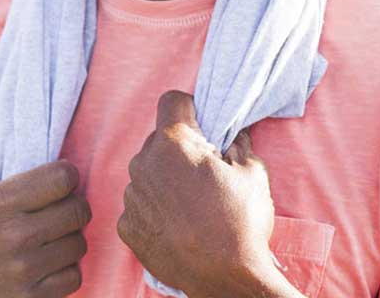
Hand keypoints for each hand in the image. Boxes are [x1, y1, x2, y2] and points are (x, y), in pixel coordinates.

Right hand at [0, 157, 91, 297]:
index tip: (58, 177)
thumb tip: (22, 149)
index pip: (61, 179)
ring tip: (51, 232)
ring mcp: (22, 272)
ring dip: (68, 234)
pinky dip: (64, 266)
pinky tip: (48, 258)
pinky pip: (73, 277)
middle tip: (58, 203)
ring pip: (78, 243)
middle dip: (71, 201)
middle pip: (77, 210)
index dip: (65, 173)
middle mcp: (13, 237)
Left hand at [117, 91, 299, 297]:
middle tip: (203, 173)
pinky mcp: (126, 225)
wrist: (226, 279)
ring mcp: (131, 196)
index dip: (189, 109)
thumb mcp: (253, 172)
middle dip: (178, 149)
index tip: (202, 126)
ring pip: (147, 174)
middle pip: (158, 141)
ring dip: (164, 181)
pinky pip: (139, 206)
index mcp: (173, 143)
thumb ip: (238, 143)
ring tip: (192, 206)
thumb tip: (232, 133)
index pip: (171, 101)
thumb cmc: (241, 222)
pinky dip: (155, 211)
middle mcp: (143, 163)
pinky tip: (178, 226)